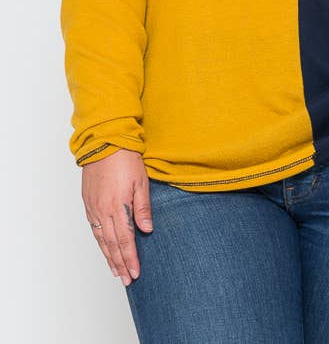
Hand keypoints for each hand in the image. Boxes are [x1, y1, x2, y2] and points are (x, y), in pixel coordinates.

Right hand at [82, 148, 152, 285]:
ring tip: (116, 271)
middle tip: (126, 280)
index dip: (131, 258)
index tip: (135, 273)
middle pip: (113, 244)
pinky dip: (100, 242)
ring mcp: (94, 207)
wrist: (104, 142)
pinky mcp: (88, 202)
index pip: (125, 240)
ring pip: (101, 239)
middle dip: (120, 264)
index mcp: (118, 206)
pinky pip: (94, 229)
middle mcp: (103, 210)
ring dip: (109, 257)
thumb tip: (146, 230)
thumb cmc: (125, 159)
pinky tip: (105, 249)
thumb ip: (143, 208)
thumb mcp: (141, 182)